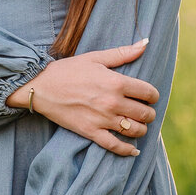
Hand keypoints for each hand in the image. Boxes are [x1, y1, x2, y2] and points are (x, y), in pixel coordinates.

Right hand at [8, 38, 157, 155]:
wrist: (41, 87)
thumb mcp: (95, 57)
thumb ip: (122, 53)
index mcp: (116, 82)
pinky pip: (115, 146)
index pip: (149, 93)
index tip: (150, 96)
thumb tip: (145, 43)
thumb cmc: (68, 70)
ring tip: (138, 126)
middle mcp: (112, 102)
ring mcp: (102, 119)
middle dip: (149, 113)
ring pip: (135, 130)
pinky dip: (127, 151)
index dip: (153, 95)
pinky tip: (134, 151)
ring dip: (141, 129)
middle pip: (145, 113)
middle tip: (145, 111)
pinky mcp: (91, 132)